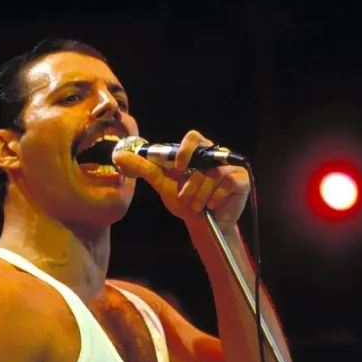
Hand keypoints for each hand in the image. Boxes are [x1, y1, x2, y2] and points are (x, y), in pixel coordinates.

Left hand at [112, 130, 249, 230]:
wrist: (204, 224)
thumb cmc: (185, 202)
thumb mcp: (162, 184)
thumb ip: (144, 169)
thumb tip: (120, 155)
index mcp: (197, 153)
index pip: (193, 137)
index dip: (185, 150)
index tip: (177, 168)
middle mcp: (215, 156)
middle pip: (204, 156)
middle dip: (191, 182)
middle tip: (184, 196)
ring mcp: (230, 167)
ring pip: (213, 174)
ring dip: (200, 194)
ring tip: (197, 206)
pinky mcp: (241, 179)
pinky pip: (227, 182)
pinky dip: (216, 197)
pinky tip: (212, 205)